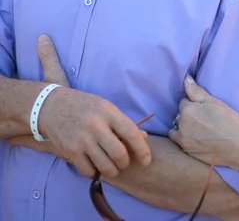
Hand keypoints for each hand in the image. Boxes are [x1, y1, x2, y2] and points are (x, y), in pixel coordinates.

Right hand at [9, 35, 150, 178]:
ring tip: (110, 165)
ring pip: (106, 166)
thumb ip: (122, 122)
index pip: (131, 133)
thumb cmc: (83, 106)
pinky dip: (94, 171)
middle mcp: (96, 125)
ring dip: (112, 170)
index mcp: (108, 111)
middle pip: (119, 154)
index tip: (147, 160)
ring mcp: (82, 139)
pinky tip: (94, 164)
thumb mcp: (104, 107)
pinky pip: (89, 171)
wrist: (51, 105)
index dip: (142, 149)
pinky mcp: (70, 151)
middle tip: (123, 162)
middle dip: (125, 163)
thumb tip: (143, 137)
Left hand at [169, 76, 238, 167]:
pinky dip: (187, 140)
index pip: (184, 102)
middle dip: (188, 116)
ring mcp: (184, 142)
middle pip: (180, 116)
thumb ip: (196, 90)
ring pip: (177, 130)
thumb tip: (185, 78)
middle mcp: (181, 126)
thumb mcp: (214, 102)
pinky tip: (200, 140)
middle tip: (204, 120)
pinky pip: (181, 143)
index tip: (204, 109)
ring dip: (184, 129)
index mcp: (187, 111)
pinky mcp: (188, 153)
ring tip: (200, 130)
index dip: (194, 104)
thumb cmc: (229, 121)